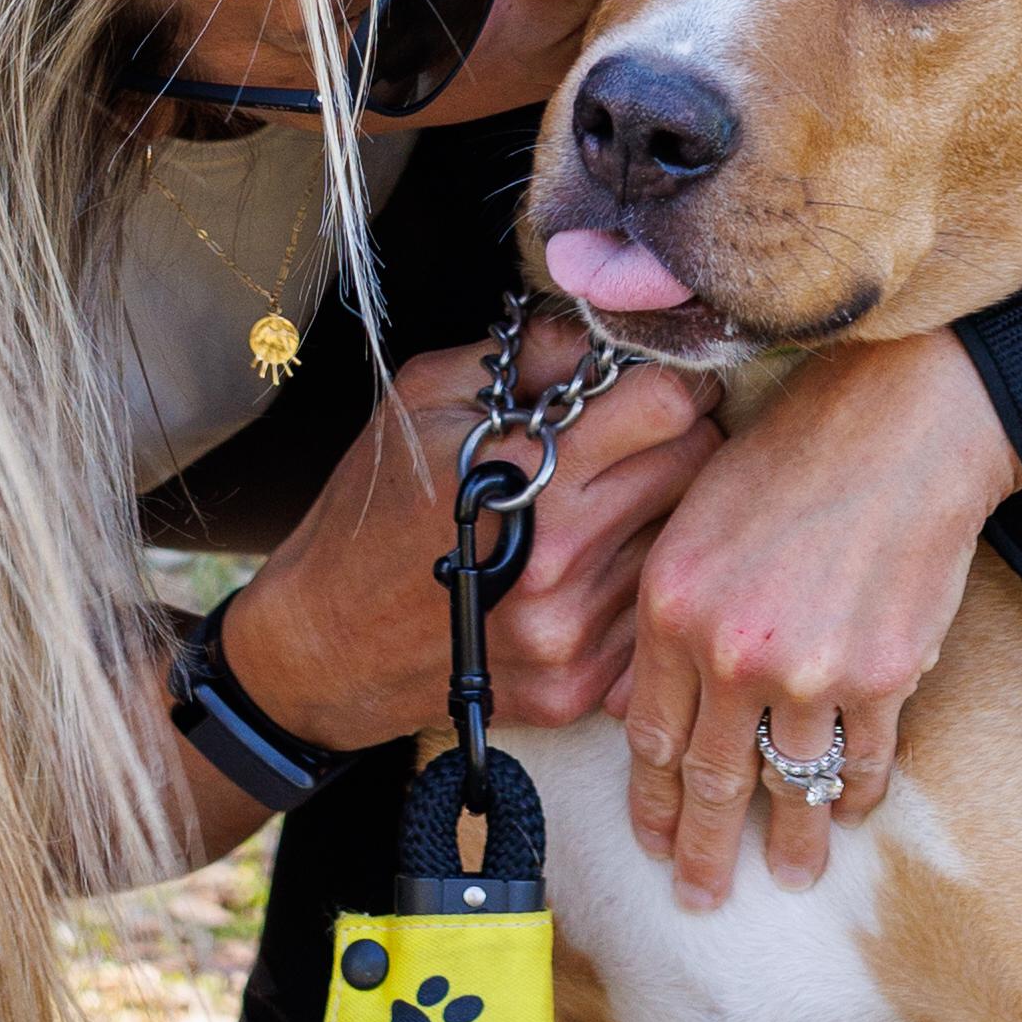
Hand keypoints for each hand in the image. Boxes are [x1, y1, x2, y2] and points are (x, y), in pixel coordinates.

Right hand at [220, 337, 719, 764]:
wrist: (325, 645)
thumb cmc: (372, 509)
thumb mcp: (424, 398)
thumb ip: (526, 353)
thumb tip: (608, 332)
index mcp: (526, 476)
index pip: (669, 406)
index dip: (673, 381)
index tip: (660, 383)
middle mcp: (562, 558)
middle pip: (695, 470)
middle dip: (681, 440)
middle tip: (645, 439)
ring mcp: (575, 633)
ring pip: (683, 545)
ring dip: (663, 516)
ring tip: (614, 506)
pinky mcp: (579, 688)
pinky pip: (654, 617)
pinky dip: (636, 586)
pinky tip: (596, 572)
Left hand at [623, 332, 1019, 908]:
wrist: (901, 424)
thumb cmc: (792, 456)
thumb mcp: (695, 520)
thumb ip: (669, 614)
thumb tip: (650, 704)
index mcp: (671, 608)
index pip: (650, 737)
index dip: (651, 801)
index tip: (654, 840)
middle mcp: (732, 651)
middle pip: (709, 781)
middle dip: (702, 851)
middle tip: (700, 896)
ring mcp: (810, 671)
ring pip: (788, 785)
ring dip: (788, 844)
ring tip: (787, 877)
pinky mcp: (882, 676)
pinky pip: (862, 762)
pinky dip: (853, 795)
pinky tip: (847, 813)